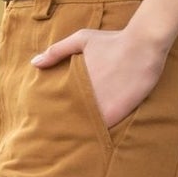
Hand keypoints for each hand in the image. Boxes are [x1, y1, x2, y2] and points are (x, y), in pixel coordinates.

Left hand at [30, 24, 167, 129]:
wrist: (143, 46)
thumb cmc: (112, 41)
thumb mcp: (81, 40)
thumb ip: (57, 51)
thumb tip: (34, 63)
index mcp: (74, 83)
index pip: (59, 105)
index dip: (57, 112)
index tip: (54, 118)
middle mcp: (85, 97)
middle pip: (72, 118)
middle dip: (69, 123)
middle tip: (64, 131)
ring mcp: (102, 106)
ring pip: (87, 125)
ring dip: (85, 129)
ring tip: (81, 137)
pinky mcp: (118, 113)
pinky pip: (105, 129)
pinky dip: (101, 131)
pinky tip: (98, 135)